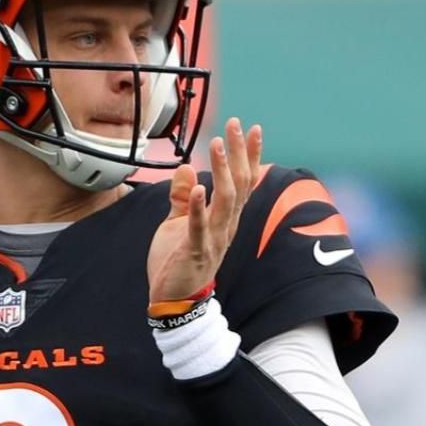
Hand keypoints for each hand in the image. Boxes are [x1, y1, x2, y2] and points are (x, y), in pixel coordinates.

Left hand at [147, 118, 262, 303]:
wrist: (173, 301)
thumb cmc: (177, 262)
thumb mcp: (176, 223)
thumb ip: (182, 197)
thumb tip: (187, 168)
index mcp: (223, 218)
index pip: (241, 182)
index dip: (248, 155)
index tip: (252, 129)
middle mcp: (224, 226)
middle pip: (237, 185)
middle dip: (238, 153)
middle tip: (236, 125)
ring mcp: (212, 239)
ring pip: (224, 201)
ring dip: (222, 172)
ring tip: (218, 145)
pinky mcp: (194, 251)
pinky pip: (199, 227)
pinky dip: (199, 207)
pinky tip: (200, 187)